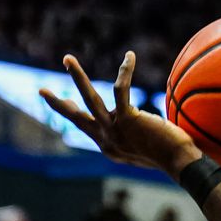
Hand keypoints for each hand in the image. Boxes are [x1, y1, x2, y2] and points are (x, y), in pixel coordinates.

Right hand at [39, 53, 201, 176]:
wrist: (179, 163)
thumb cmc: (172, 157)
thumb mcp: (146, 150)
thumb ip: (137, 137)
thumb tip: (142, 123)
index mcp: (109, 148)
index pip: (88, 128)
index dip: (77, 114)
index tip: (68, 104)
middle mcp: (107, 140)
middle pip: (76, 118)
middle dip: (57, 103)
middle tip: (41, 90)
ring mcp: (114, 129)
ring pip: (89, 98)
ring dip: (76, 76)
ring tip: (67, 59)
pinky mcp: (128, 119)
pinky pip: (121, 89)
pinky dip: (125, 71)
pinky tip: (129, 56)